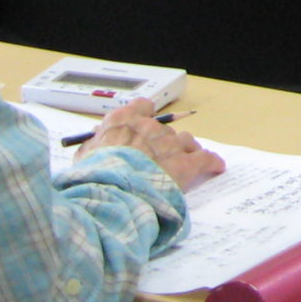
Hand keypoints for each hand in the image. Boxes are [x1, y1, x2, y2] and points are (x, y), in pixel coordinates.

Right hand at [81, 98, 222, 191]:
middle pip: (163, 129)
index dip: (144, 117)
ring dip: (186, 150)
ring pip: (185, 141)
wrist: (110, 194)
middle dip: (162, 142)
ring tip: (186, 161)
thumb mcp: (84, 157)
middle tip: (159, 159)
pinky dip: (211, 163)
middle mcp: (149, 127)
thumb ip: (93, 147)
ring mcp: (169, 144)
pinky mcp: (185, 163)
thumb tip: (97, 144)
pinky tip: (216, 167)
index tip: (143, 126)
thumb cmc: (93, 177)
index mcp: (123, 121)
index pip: (141, 107)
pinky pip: (205, 158)